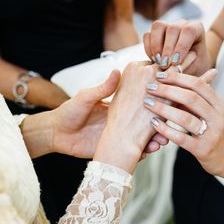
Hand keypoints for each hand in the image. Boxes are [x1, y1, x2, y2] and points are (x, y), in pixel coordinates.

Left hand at [50, 70, 166, 158]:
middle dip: (159, 126)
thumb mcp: (86, 98)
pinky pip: (131, 152)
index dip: (154, 104)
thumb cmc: (69, 112)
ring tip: (161, 143)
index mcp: (118, 107)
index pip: (141, 104)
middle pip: (146, 123)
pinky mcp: (114, 150)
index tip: (166, 101)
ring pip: (142, 139)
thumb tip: (116, 70)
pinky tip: (147, 152)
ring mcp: (119, 136)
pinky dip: (142, 153)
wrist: (55, 134)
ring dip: (154, 141)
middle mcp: (122, 121)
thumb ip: (102, 88)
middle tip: (168, 128)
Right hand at [143, 21, 210, 75]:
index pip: (189, 31)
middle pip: (172, 28)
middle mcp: (182, 24)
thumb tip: (172, 66)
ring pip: (158, 26)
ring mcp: (167, 26)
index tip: (176, 63)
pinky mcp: (154, 32)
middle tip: (165, 66)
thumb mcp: (195, 67)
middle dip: (167, 49)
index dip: (181, 47)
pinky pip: (147, 35)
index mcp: (196, 28)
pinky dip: (148, 49)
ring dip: (156, 46)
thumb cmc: (195, 66)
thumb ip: (186, 64)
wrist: (188, 66)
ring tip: (158, 62)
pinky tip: (154, 61)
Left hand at [144, 69, 223, 176]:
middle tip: (150, 87)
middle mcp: (218, 117)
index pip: (198, 85)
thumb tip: (177, 78)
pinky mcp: (203, 150)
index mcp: (220, 104)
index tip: (160, 75)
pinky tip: (154, 123)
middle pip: (191, 98)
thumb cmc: (217, 132)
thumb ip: (197, 98)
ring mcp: (211, 134)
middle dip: (167, 90)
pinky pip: (182, 138)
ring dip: (164, 109)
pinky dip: (166, 129)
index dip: (178, 78)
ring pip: (185, 118)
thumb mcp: (213, 112)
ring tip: (148, 103)